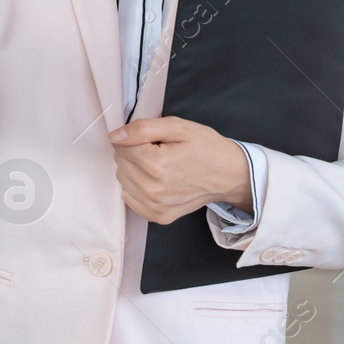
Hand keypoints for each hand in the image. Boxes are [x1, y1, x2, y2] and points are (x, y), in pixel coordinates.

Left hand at [108, 116, 250, 224]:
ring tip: (161, 167)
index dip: (136, 138)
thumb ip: (142, 129)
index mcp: (156, 164)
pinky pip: (130, 197)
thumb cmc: (206, 148)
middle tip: (160, 152)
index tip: (155, 141)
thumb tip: (114, 136)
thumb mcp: (177, 126)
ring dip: (135, 170)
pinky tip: (157, 181)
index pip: (120, 146)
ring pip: (123, 179)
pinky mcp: (158, 216)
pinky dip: (138, 187)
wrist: (229, 175)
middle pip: (120, 162)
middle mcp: (153, 189)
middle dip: (134, 153)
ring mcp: (155, 206)